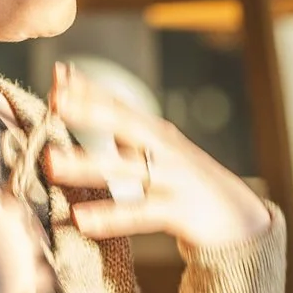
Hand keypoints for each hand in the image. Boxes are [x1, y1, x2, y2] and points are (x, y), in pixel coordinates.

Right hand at [0, 167, 57, 292]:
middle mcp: (9, 219)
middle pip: (12, 206)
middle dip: (1, 215)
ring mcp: (25, 247)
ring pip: (31, 235)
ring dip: (20, 241)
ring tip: (1, 253)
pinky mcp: (33, 277)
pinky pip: (43, 272)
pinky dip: (34, 274)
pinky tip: (21, 278)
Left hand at [42, 62, 271, 250]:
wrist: (240, 220)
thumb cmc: (190, 186)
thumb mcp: (161, 156)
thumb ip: (126, 139)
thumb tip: (90, 116)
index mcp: (157, 135)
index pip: (119, 106)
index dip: (89, 89)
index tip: (58, 72)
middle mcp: (164, 150)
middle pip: (124, 125)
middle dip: (90, 111)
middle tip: (56, 101)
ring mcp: (173, 177)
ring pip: (124, 169)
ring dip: (86, 164)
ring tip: (51, 163)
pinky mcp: (179, 210)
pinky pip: (139, 213)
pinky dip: (110, 216)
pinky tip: (82, 220)